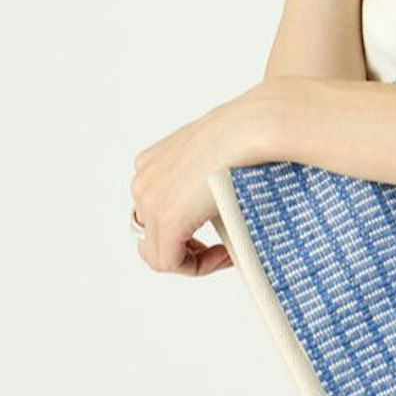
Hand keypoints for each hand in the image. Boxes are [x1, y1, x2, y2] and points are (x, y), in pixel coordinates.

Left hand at [130, 89, 259, 275]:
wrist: (253, 128)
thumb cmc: (246, 139)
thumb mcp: (213, 162)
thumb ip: (201, 184)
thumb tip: (212, 210)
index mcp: (151, 164)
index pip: (153, 213)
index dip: (183, 232)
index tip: (214, 235)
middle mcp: (143, 181)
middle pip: (151, 234)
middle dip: (185, 247)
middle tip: (218, 249)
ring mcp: (150, 201)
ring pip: (157, 252)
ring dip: (192, 258)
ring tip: (223, 252)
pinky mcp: (167, 220)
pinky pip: (167, 262)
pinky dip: (196, 266)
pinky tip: (223, 255)